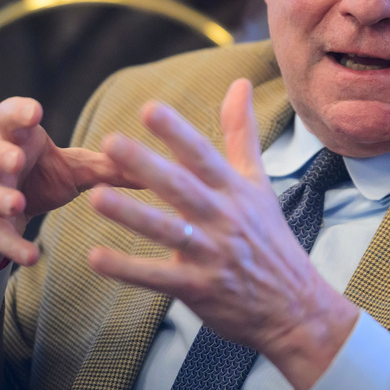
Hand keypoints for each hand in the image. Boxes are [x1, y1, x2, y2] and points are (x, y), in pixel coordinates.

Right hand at [0, 97, 133, 273]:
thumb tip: (161, 166)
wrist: (0, 213)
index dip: (17, 112)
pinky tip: (31, 257)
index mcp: (19, 139)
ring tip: (17, 203)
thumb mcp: (75, 169)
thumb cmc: (41, 178)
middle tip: (18, 158)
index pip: (8, 116)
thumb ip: (110, 166)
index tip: (35, 113)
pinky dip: (12, 245)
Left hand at [86, 79, 358, 389]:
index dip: (177, 133)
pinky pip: (157, 278)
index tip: (151, 109)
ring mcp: (210, 255)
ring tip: (97, 197)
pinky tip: (95, 257)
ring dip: (131, 215)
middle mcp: (223, 219)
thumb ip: (242, 133)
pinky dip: (127, 269)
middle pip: (181, 188)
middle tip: (111, 143)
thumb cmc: (270, 239)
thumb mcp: (259, 183)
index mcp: (235, 191)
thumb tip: (239, 83)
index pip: (204, 156)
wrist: (294, 306)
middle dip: (146, 166)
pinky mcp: (198, 289)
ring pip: (167, 232)